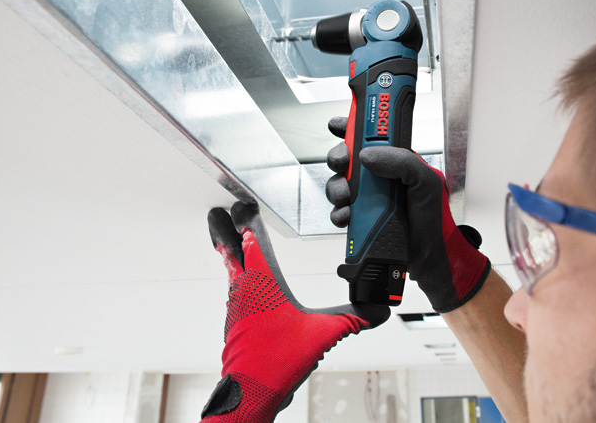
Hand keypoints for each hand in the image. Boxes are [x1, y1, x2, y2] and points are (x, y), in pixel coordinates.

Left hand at [201, 195, 389, 421]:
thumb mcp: (323, 334)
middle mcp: (244, 288)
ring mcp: (236, 306)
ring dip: (229, 252)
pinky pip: (234, 289)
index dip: (247, 217)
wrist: (249, 393)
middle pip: (229, 249)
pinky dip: (235, 276)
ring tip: (229, 242)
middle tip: (217, 213)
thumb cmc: (277, 361)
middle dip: (223, 229)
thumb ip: (352, 318)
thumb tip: (379, 309)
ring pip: (230, 270)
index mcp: (263, 281)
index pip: (253, 239)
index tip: (241, 202)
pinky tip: (244, 283)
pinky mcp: (235, 322)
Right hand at [326, 117, 489, 312]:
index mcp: (395, 162)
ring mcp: (367, 199)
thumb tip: (367, 155)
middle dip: (337, 157)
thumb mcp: (426, 181)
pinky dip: (339, 213)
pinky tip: (348, 216)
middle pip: (346, 158)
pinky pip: (339, 211)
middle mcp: (378, 178)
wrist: (428, 257)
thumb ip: (402, 161)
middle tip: (341, 163)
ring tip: (348, 197)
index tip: (339, 125)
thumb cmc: (433, 219)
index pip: (370, 137)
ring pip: (338, 184)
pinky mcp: (359, 219)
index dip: (351, 127)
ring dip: (337, 188)